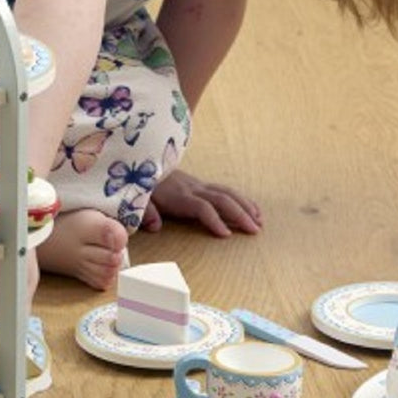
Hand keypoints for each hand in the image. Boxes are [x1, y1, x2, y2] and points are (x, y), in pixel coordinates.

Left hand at [140, 168, 262, 237]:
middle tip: (254, 231)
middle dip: (240, 214)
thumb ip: (145, 212)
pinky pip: (226, 190)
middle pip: (221, 199)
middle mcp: (192, 189)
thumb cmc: (140, 186)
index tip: (226, 235)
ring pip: (227, 193)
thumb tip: (155, 227)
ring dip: (245, 206)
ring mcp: (198, 185)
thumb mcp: (138, 199)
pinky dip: (241, 200)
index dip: (214, 220)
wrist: (142, 163)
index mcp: (178, 196)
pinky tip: (252, 210)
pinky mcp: (201, 184)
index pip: (201, 207)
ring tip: (259, 222)